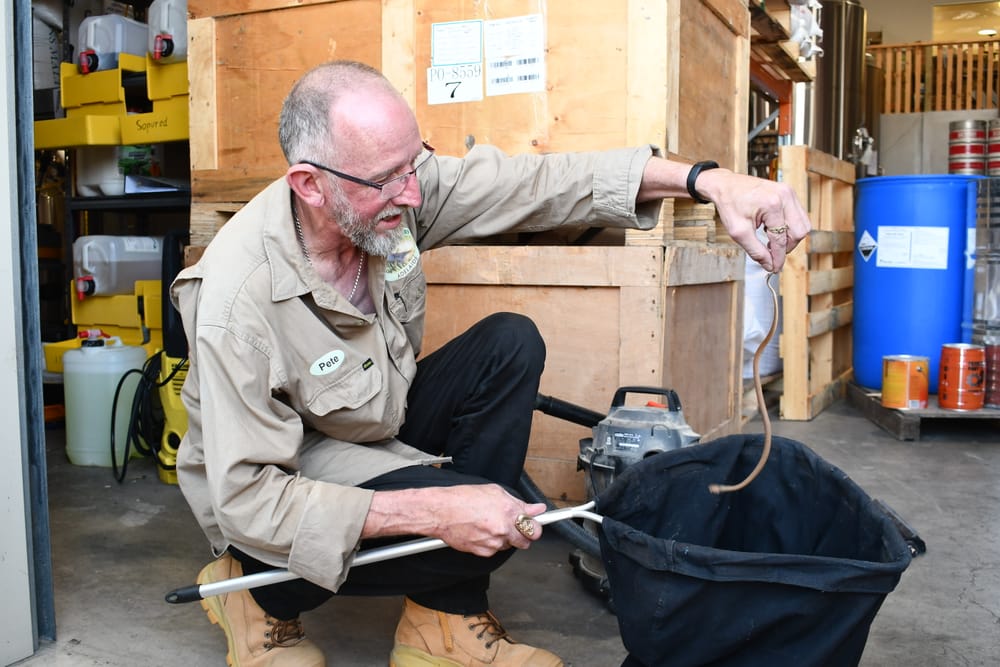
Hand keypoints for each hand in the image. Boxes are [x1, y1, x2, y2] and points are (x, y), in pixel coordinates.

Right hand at [364, 484, 547, 556]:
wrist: (440, 511)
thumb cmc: (463, 498)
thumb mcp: (494, 492)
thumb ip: (518, 502)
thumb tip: (536, 509)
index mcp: (508, 510)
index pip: (534, 526)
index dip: (536, 526)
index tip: (535, 525)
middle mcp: (503, 528)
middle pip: (526, 541)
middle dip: (523, 535)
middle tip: (514, 526)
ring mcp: (493, 542)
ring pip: (509, 546)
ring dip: (505, 538)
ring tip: (490, 525)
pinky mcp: (483, 552)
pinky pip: (494, 551)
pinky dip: (491, 544)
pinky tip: (481, 532)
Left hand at [699, 169, 810, 272]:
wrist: (725, 185)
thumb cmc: (730, 205)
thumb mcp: (739, 232)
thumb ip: (756, 251)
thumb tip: (770, 265)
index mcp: (772, 205)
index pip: (781, 240)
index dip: (778, 257)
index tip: (774, 268)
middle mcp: (785, 197)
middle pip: (799, 233)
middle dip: (787, 247)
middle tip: (771, 253)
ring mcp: (789, 193)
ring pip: (803, 225)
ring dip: (790, 238)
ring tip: (771, 241)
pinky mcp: (789, 193)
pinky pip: (798, 216)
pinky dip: (789, 227)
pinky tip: (773, 230)